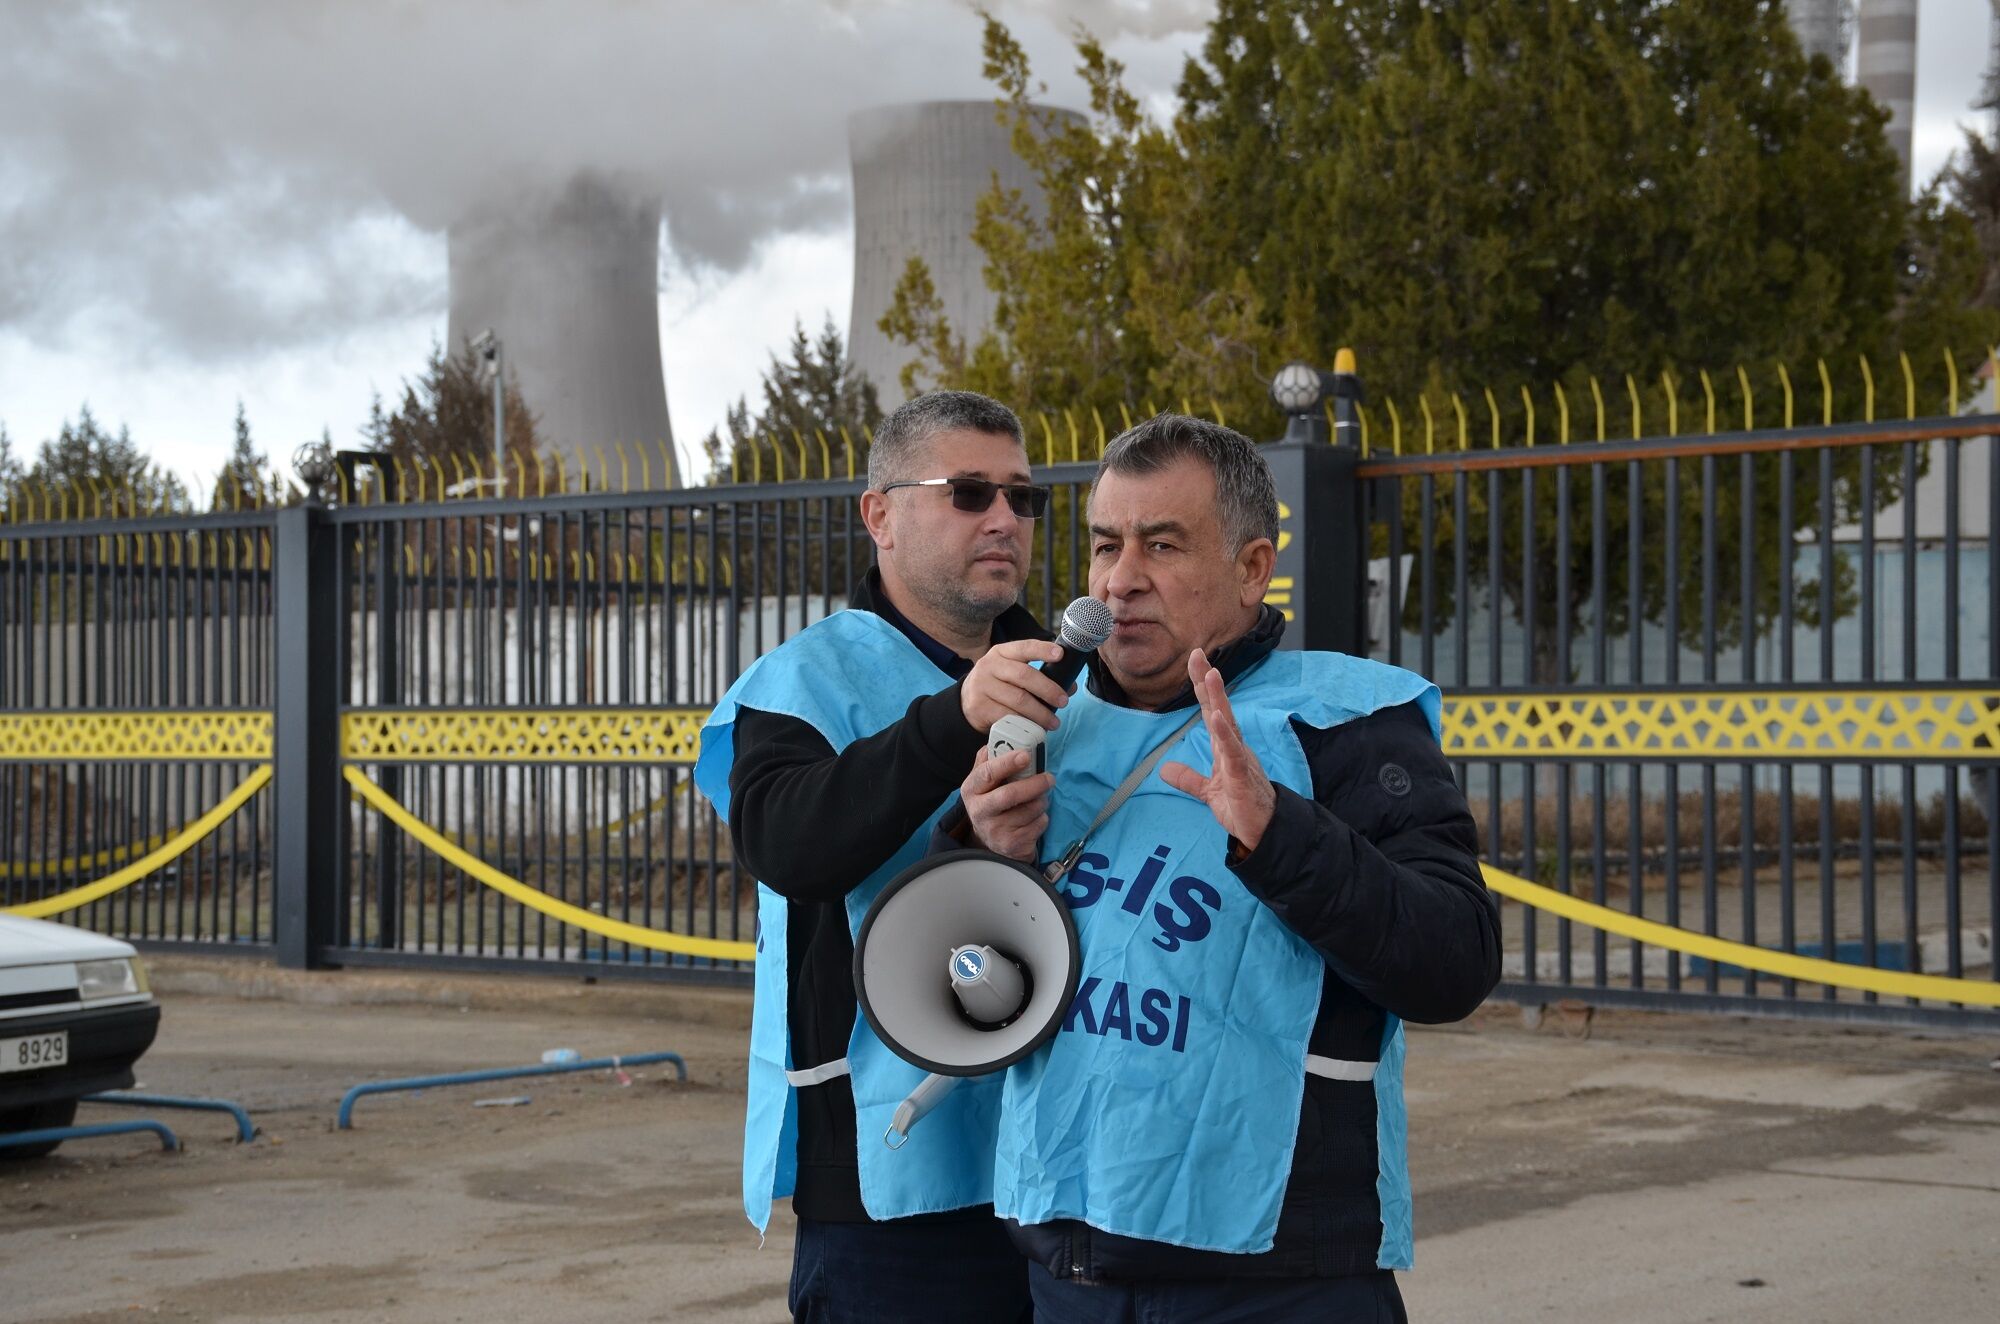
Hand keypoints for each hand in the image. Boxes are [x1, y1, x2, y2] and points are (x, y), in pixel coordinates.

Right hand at [959, 746, 1052, 862]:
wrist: (990, 842)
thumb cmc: (991, 803)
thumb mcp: (983, 783)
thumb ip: (988, 761)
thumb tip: (996, 740)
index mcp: (971, 790)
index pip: (987, 773)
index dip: (1007, 763)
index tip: (1026, 755)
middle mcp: (979, 811)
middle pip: (1009, 795)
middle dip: (1033, 784)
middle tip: (1049, 777)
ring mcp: (995, 831)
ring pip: (1029, 810)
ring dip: (1041, 801)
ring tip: (1039, 799)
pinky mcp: (1012, 845)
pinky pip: (1038, 825)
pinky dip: (1043, 818)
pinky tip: (1035, 818)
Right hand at [960, 639, 1070, 732]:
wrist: (966, 701)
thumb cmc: (998, 684)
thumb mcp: (1012, 672)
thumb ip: (1038, 675)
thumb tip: (1069, 687)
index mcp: (1001, 652)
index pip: (1024, 647)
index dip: (1043, 650)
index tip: (1060, 655)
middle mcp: (990, 666)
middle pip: (1024, 675)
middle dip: (1048, 689)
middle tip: (1063, 701)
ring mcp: (982, 686)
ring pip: (1018, 699)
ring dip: (1040, 713)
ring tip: (1053, 721)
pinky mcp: (979, 707)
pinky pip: (1007, 716)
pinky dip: (1024, 723)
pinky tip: (1034, 728)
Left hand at [1160, 648, 1276, 852]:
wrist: (1264, 831)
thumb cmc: (1242, 807)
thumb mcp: (1208, 791)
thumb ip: (1188, 778)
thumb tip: (1164, 769)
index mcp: (1224, 748)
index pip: (1210, 711)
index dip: (1201, 688)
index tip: (1193, 662)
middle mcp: (1233, 747)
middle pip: (1218, 708)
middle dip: (1208, 681)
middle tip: (1198, 654)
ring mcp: (1239, 759)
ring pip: (1228, 723)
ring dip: (1219, 699)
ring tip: (1211, 675)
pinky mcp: (1242, 776)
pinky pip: (1233, 752)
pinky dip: (1225, 734)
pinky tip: (1217, 718)